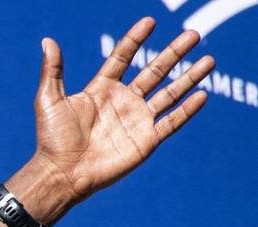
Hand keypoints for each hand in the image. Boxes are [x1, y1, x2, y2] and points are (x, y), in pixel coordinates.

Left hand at [33, 17, 213, 200]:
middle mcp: (122, 102)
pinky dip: (187, 110)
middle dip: (174, 53)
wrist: (62, 173)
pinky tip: (201, 95)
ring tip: (209, 60)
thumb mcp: (49, 100)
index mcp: (101, 90)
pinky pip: (171, 122)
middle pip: (154, 71)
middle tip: (193, 34)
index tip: (150, 21)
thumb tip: (47, 41)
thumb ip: (52, 71)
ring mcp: (136, 121)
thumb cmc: (52, 139)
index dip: (135, 40)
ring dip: (189, 77)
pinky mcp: (146, 140)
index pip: (122, 58)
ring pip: (169, 93)